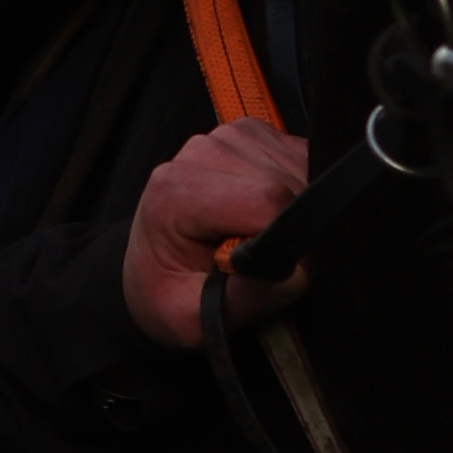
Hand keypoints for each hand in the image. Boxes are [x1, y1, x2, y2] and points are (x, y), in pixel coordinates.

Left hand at [122, 117, 310, 348]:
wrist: (152, 268)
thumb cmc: (167, 293)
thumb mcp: (190, 318)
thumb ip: (243, 299)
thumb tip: (297, 272)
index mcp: (177, 190)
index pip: (266, 201)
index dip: (285, 242)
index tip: (273, 273)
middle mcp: (203, 152)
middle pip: (286, 184)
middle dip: (290, 229)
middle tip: (260, 262)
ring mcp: (229, 137)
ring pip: (299, 169)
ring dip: (295, 210)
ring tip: (257, 238)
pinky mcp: (252, 133)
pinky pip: (299, 158)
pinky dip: (298, 191)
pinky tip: (266, 215)